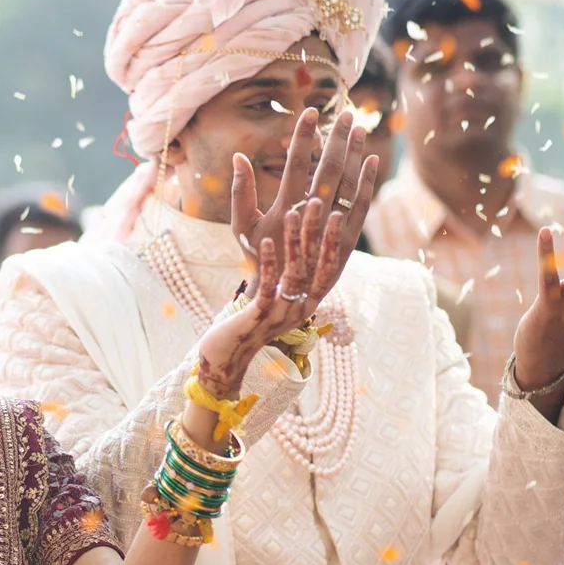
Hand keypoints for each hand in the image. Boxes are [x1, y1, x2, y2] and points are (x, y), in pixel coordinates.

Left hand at [195, 197, 351, 395]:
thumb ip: (286, 282)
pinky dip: (269, 264)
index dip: (333, 243)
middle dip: (319, 234)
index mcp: (306, 304)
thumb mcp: (272, 303)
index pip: (327, 270)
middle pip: (316, 267)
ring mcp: (281, 314)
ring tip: (293, 212)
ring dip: (295, 241)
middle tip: (321, 203)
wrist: (224, 361)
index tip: (339, 214)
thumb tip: (295, 255)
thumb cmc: (246, 327)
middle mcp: (299, 310)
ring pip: (294, 274)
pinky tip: (264, 243)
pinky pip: (268, 288)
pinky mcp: (260, 318)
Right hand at [229, 106, 377, 298]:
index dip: (304, 136)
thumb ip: (240, 190)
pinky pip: (361, 207)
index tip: (311, 111)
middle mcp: (310, 215)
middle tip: (346, 113)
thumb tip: (238, 156)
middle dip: (338, 138)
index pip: (296, 163)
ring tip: (360, 128)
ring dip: (355, 154)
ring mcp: (331, 228)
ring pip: (348, 184)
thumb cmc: (259, 256)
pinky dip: (367, 183)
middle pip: (328, 168)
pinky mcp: (347, 241)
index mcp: (284, 207)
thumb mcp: (242, 225)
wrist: (280, 296)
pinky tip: (372, 161)